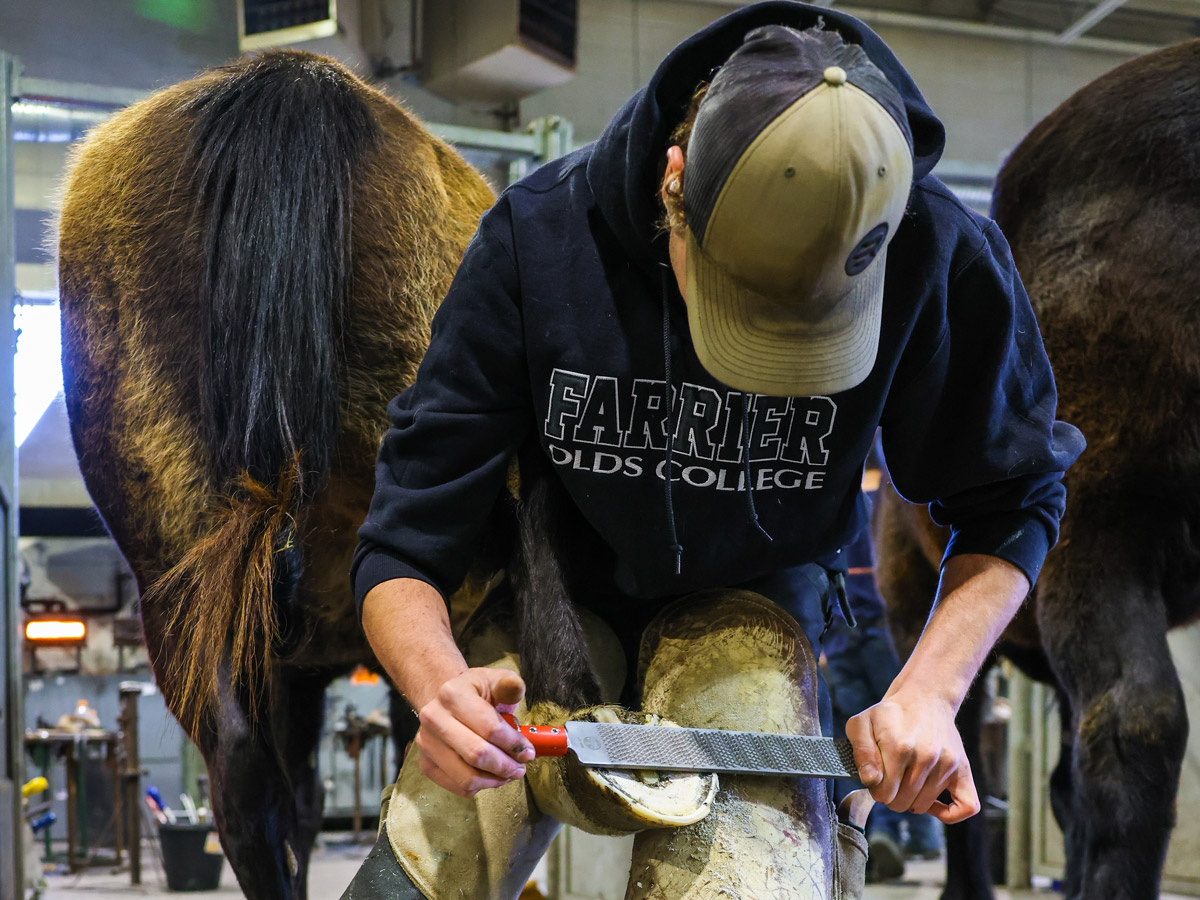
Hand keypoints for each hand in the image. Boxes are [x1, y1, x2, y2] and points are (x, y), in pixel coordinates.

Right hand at [413, 668, 535, 797]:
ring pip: (467, 777)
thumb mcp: (495, 680)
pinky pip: (458, 786)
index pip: (489, 727)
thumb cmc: (476, 693)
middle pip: (477, 755)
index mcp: (452, 694)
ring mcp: (426, 743)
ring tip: (508, 773)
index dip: (514, 744)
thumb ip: (509, 685)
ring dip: (494, 780)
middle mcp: (434, 718)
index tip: (528, 751)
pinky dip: (480, 786)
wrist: (447, 702)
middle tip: (520, 767)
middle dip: (506, 766)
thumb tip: (515, 688)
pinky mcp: (426, 764)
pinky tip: (490, 775)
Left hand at [845, 692, 979, 823]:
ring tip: (906, 780)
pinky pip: (967, 807)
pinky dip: (948, 813)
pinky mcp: (963, 769)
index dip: (875, 789)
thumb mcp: (862, 724)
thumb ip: (861, 752)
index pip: (883, 794)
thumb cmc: (890, 715)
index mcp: (899, 746)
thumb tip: (870, 780)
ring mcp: (947, 764)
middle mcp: (927, 756)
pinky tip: (933, 804)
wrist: (924, 699)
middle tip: (890, 778)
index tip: (876, 778)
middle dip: (891, 795)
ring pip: (923, 806)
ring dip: (911, 799)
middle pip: (902, 803)